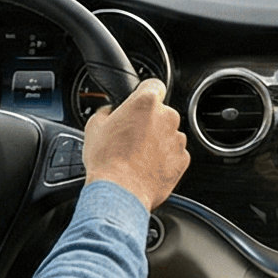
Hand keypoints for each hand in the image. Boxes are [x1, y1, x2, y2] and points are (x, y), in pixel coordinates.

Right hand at [83, 78, 188, 209]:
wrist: (120, 192)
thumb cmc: (107, 161)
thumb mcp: (94, 127)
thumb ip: (106, 112)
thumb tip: (109, 111)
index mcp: (146, 102)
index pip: (154, 85)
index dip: (145, 93)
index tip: (140, 103)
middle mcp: (167, 117)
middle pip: (161, 112)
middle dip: (149, 122)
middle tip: (131, 137)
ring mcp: (177, 139)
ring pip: (169, 134)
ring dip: (158, 141)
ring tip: (138, 156)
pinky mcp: (183, 159)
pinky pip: (175, 154)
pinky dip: (165, 159)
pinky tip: (147, 167)